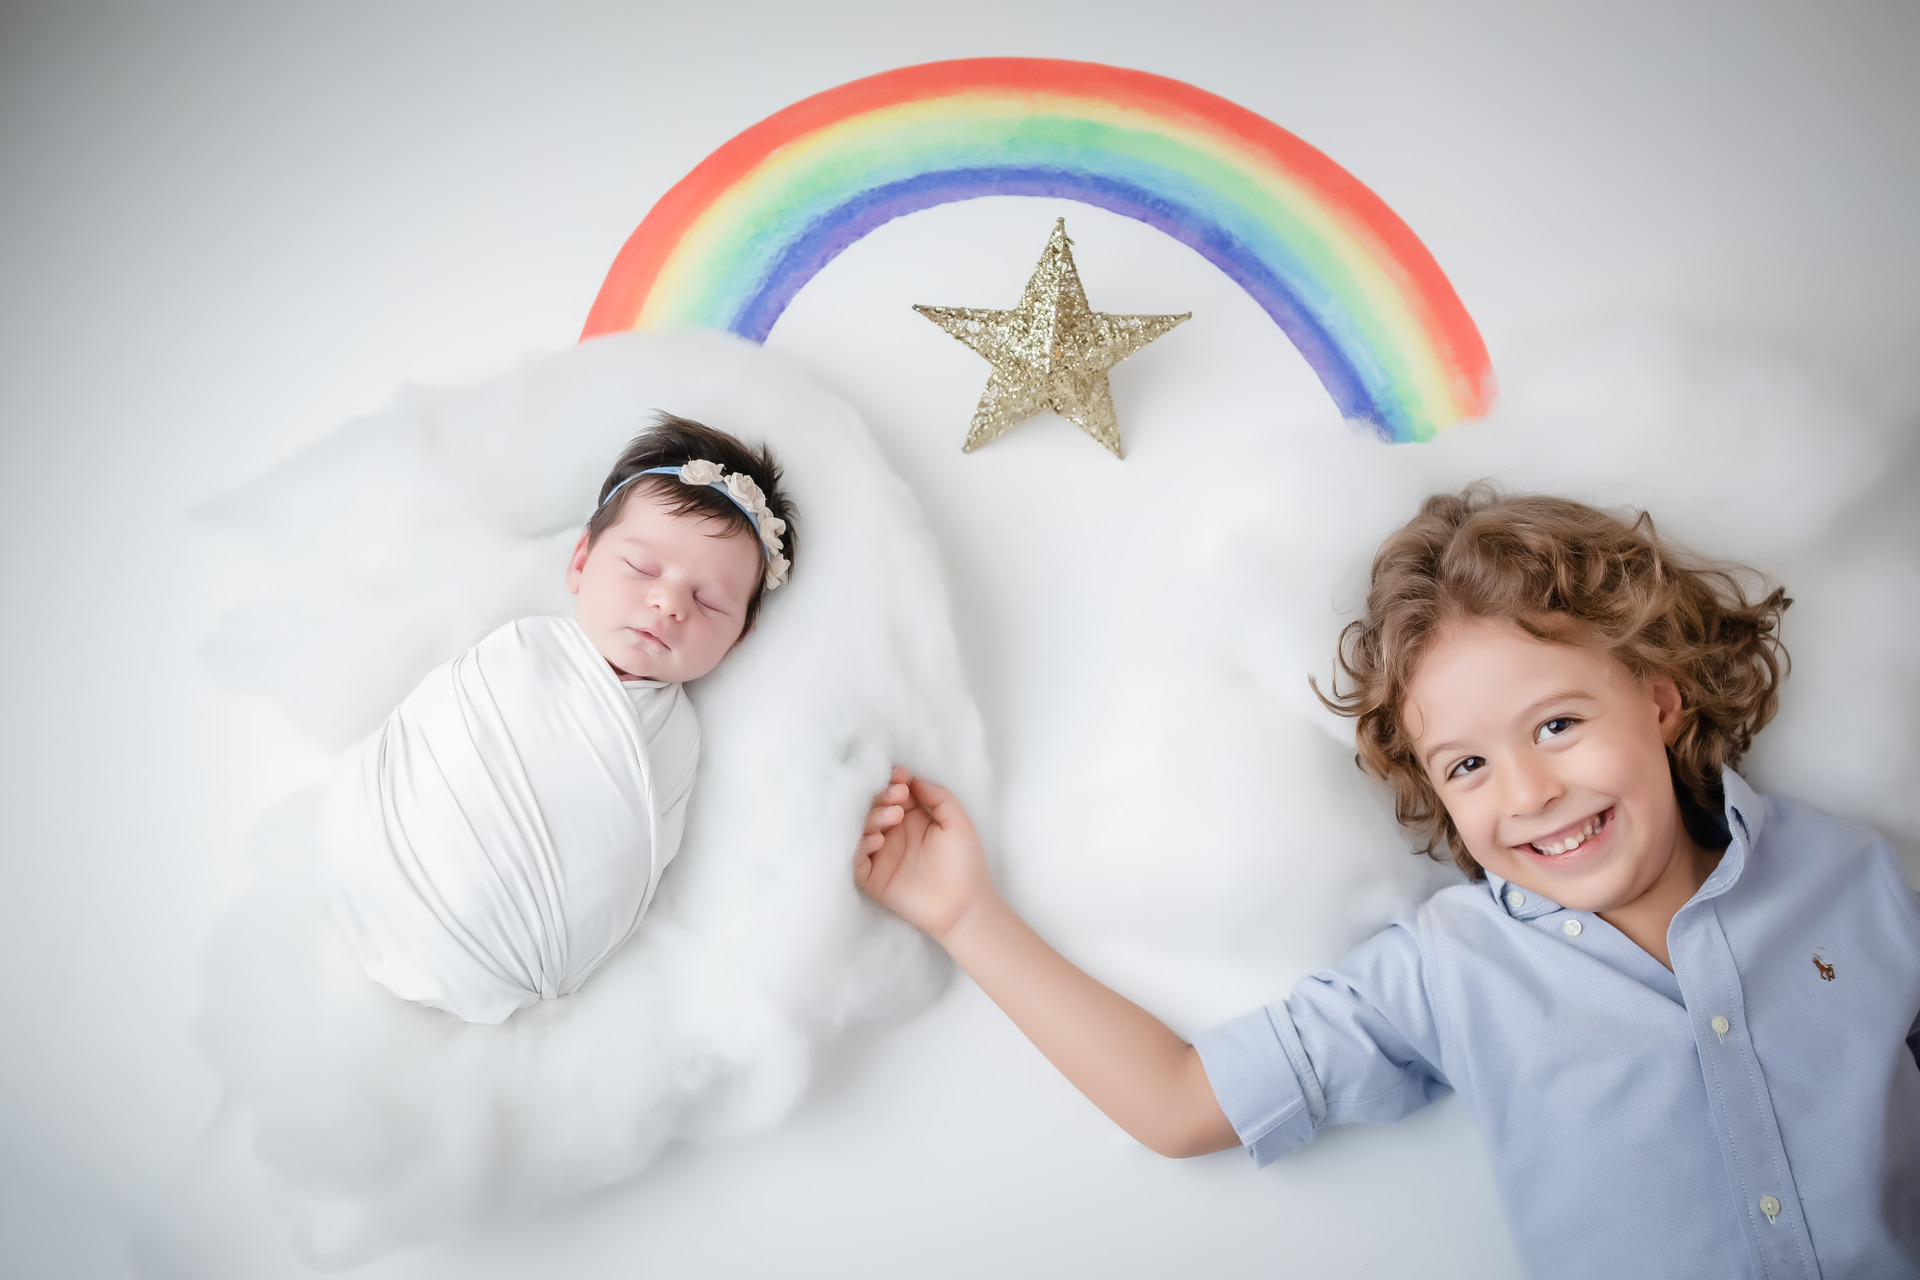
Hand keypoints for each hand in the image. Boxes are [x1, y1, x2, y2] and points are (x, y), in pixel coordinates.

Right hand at [854, 767, 994, 942]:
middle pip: (874, 807)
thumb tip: (913, 780)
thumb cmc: (965, 864)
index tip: (901, 775)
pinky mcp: (872, 877)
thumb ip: (939, 797)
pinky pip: (855, 857)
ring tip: (895, 816)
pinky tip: (878, 839)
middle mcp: (893, 833)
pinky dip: (860, 844)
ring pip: (861, 828)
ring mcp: (881, 855)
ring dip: (873, 816)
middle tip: (898, 797)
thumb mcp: (958, 822)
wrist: (964, 905)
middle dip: (882, 796)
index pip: (893, 793)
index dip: (892, 781)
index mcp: (912, 819)